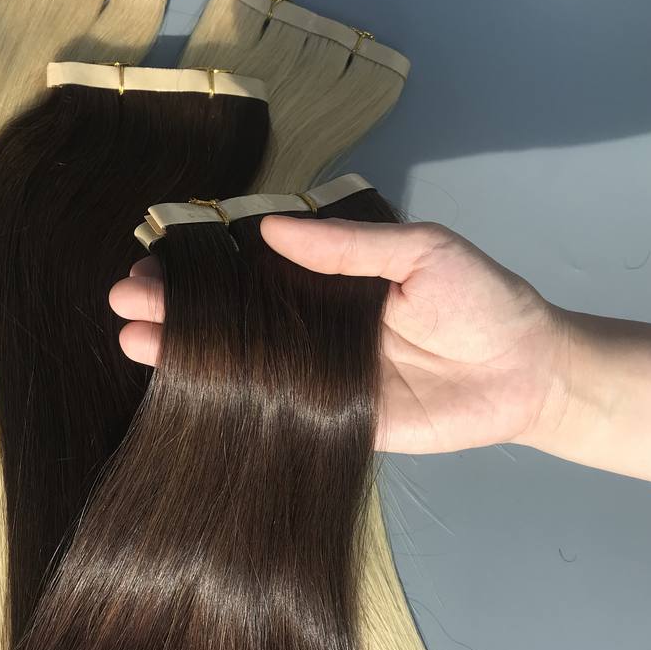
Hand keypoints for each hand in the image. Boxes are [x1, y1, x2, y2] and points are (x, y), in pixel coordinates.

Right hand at [109, 217, 568, 454]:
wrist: (526, 374)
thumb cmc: (480, 300)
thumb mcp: (420, 253)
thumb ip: (348, 247)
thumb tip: (267, 229)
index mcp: (330, 280)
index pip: (252, 269)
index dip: (204, 264)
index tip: (155, 258)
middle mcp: (312, 326)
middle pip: (234, 315)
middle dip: (178, 307)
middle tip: (123, 299)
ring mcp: (316, 375)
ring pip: (241, 361)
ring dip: (186, 351)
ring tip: (130, 337)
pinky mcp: (329, 420)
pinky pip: (272, 409)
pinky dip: (228, 401)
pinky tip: (183, 389)